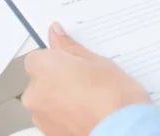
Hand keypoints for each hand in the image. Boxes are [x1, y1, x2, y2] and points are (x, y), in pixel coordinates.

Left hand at [22, 23, 149, 135]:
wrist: (122, 133)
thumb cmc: (113, 98)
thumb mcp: (97, 61)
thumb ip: (70, 47)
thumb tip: (56, 33)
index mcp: (45, 68)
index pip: (38, 56)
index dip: (56, 58)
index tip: (73, 60)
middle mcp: (36, 93)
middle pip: (41, 78)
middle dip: (58, 77)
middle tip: (86, 79)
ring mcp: (40, 117)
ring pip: (46, 98)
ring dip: (61, 96)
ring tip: (90, 99)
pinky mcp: (48, 134)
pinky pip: (52, 116)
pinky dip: (64, 114)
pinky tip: (87, 113)